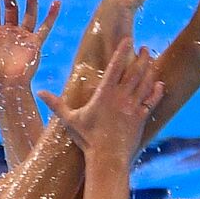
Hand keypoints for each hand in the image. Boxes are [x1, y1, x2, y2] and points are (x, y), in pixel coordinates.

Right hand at [38, 39, 162, 159]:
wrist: (107, 158)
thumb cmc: (87, 139)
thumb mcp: (70, 120)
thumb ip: (56, 105)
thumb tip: (39, 93)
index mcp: (104, 94)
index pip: (115, 66)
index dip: (122, 51)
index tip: (128, 40)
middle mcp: (121, 97)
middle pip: (134, 71)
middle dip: (141, 57)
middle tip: (144, 48)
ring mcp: (132, 107)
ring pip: (145, 83)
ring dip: (150, 70)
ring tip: (151, 59)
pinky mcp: (140, 118)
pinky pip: (151, 101)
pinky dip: (156, 92)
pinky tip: (159, 84)